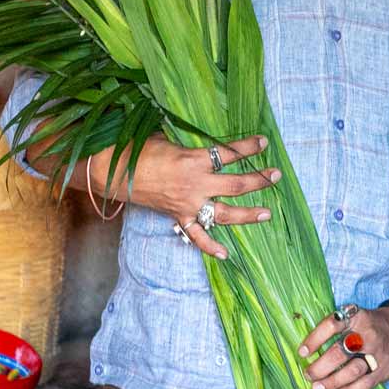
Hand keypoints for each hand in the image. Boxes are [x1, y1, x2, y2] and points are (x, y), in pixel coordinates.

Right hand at [88, 133, 280, 259]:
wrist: (114, 171)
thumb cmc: (138, 149)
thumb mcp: (166, 137)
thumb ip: (188, 140)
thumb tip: (202, 134)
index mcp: (193, 160)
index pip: (228, 153)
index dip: (248, 147)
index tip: (263, 142)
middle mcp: (195, 184)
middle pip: (235, 185)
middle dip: (258, 180)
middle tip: (275, 175)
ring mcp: (188, 204)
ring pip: (225, 213)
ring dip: (248, 214)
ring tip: (266, 213)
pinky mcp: (178, 216)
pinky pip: (196, 235)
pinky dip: (210, 246)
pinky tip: (225, 254)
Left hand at [298, 307, 388, 388]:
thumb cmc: (370, 325)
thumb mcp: (356, 316)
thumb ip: (336, 328)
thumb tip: (308, 350)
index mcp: (356, 317)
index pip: (332, 324)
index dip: (315, 339)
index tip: (301, 352)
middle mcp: (367, 334)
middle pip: (340, 352)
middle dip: (321, 367)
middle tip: (308, 375)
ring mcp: (377, 353)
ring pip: (352, 370)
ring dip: (333, 382)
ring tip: (318, 388)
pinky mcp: (385, 369)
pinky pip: (367, 383)